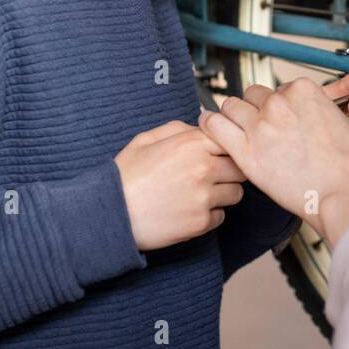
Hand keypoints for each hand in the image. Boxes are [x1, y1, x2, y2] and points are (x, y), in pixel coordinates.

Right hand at [114, 120, 245, 250]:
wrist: (109, 214)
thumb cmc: (125, 176)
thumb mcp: (146, 139)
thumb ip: (179, 129)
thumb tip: (201, 126)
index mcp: (191, 144)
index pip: (231, 140)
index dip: (225, 148)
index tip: (218, 154)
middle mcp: (203, 168)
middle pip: (240, 167)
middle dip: (230, 171)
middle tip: (212, 176)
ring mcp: (203, 197)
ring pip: (236, 193)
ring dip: (223, 193)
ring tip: (199, 194)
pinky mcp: (200, 222)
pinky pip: (221, 216)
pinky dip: (210, 215)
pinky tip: (189, 210)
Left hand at [200, 78, 348, 246]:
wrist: (345, 194)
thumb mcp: (348, 125)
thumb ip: (327, 113)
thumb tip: (322, 114)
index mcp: (304, 91)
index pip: (279, 88)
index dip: (279, 105)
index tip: (281, 118)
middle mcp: (280, 103)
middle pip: (254, 95)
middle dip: (257, 109)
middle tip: (261, 126)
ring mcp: (260, 125)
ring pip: (232, 106)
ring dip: (234, 115)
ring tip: (236, 128)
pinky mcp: (245, 150)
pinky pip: (214, 126)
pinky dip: (210, 124)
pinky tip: (211, 127)